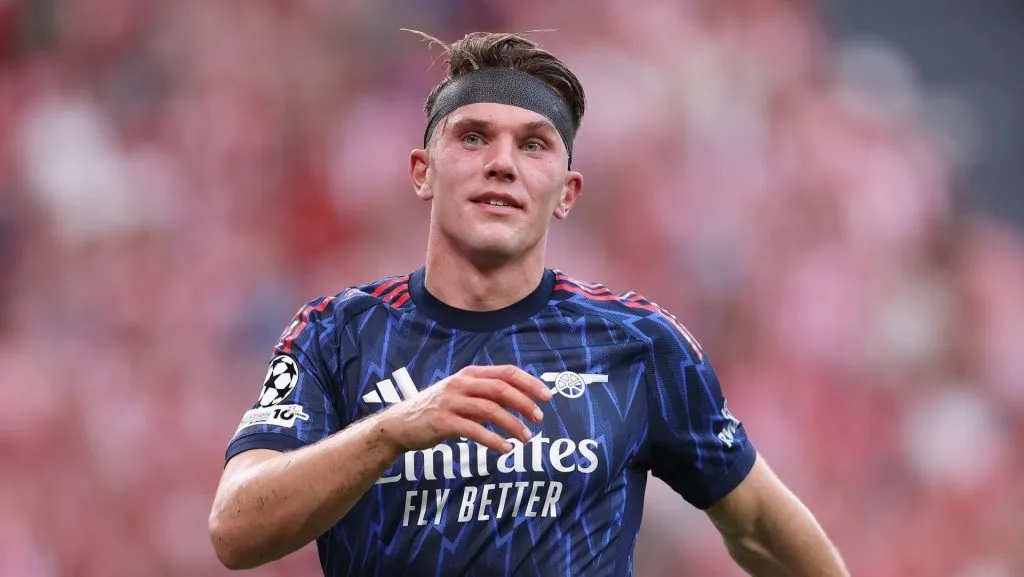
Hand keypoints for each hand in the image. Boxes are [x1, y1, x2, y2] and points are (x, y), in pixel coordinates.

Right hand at [378, 365, 552, 453]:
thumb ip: (486, 394)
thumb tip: (521, 400)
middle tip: (539, 419)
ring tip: (526, 439)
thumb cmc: (437, 410)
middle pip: (501, 389)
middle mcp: (461, 383)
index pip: (506, 372)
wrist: (400, 424)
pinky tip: (505, 449)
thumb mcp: (462, 394)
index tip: (547, 396)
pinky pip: (475, 431)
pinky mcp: (443, 421)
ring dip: (513, 424)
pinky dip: (494, 441)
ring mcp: (451, 402)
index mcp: (469, 373)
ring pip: (490, 410)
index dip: (529, 383)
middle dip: (525, 404)